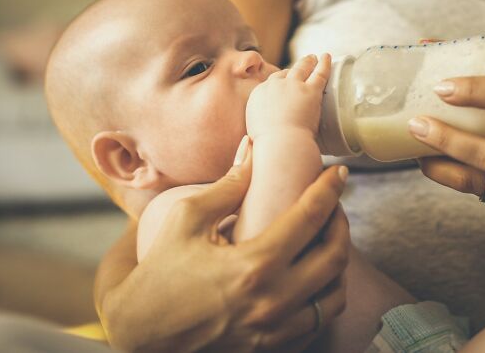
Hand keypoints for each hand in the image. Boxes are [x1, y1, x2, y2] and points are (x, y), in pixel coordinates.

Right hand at [98, 157, 349, 351]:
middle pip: (335, 257)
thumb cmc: (160, 275)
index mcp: (254, 265)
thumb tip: (252, 151)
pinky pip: (316, 322)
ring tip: (326, 242)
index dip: (330, 189)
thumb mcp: (186, 221)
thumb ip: (227, 186)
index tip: (339, 173)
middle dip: (342, 224)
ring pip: (334, 296)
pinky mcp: (271, 346)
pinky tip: (312, 278)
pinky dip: (324, 297)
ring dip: (339, 264)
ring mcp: (275, 329)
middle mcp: (273, 300)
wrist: (142, 335)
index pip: (310, 217)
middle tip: (333, 205)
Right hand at [246, 54, 330, 139]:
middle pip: (284, 72)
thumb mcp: (255, 130)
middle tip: (301, 64)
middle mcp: (274, 86)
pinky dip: (324, 64)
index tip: (285, 83)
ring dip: (308, 62)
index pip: (271, 83)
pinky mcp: (310, 91)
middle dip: (293, 69)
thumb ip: (261, 122)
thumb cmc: (269, 145)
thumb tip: (262, 127)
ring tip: (314, 58)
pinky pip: (319, 73)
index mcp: (258, 94)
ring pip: (301, 68)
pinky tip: (327, 57)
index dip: (280, 81)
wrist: (280, 144)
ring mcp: (293, 86)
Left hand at [409, 76, 484, 211]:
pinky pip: (473, 193)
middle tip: (416, 123)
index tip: (442, 87)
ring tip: (413, 144)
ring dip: (438, 164)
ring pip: (477, 181)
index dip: (477, 91)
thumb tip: (429, 44)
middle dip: (448, 139)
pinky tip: (427, 160)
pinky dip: (445, 176)